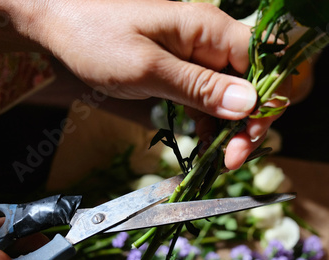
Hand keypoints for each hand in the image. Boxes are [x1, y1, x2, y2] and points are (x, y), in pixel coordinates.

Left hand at [12, 0, 257, 168]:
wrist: (62, 30)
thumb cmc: (98, 40)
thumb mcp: (148, 69)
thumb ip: (200, 86)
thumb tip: (249, 103)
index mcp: (210, 30)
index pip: (262, 63)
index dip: (265, 101)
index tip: (250, 136)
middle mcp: (212, 43)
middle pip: (253, 84)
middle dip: (250, 123)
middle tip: (233, 159)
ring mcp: (200, 60)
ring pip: (235, 98)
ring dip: (233, 131)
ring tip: (222, 160)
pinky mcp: (186, 75)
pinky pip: (212, 103)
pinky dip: (214, 126)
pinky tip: (209, 147)